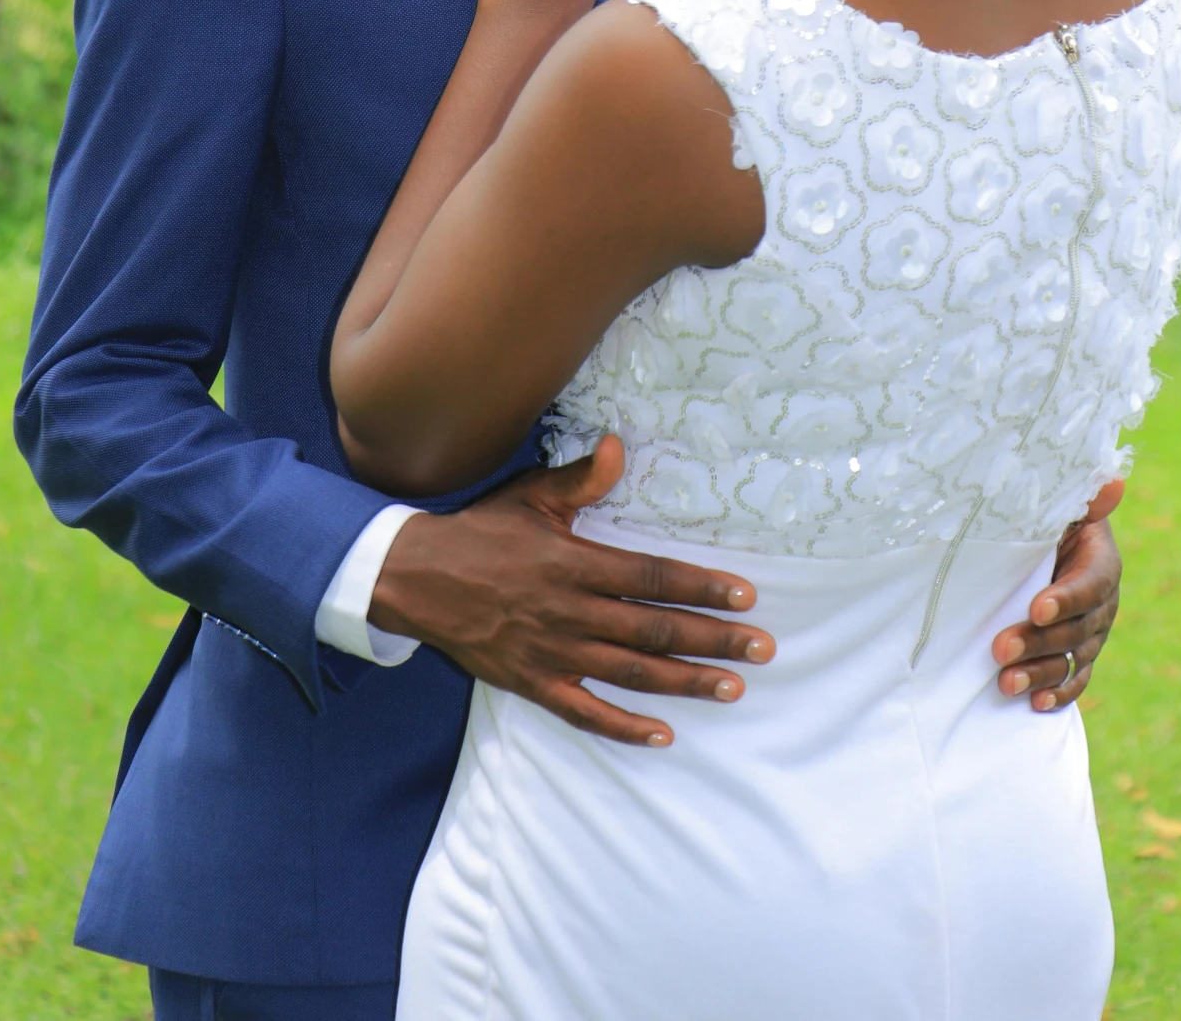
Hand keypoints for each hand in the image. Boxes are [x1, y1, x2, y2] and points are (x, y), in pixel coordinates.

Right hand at [368, 434, 775, 746]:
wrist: (417, 579)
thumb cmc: (482, 532)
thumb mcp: (531, 496)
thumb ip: (583, 478)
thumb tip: (621, 446)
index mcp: (575, 563)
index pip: (652, 578)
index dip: (701, 587)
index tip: (744, 595)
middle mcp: (571, 612)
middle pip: (655, 630)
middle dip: (713, 639)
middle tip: (763, 647)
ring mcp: (553, 653)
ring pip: (632, 674)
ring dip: (686, 682)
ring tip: (733, 686)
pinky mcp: (534, 683)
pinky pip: (585, 713)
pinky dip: (625, 727)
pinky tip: (663, 734)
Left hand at [991, 481, 1122, 711]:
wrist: (1040, 544)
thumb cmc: (1043, 518)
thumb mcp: (1059, 504)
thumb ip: (1083, 497)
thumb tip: (1113, 482)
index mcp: (1102, 561)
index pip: (1091, 584)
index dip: (1066, 599)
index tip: (1036, 608)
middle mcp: (1103, 602)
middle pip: (1080, 628)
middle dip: (1039, 640)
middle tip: (1000, 647)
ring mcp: (1092, 633)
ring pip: (1074, 659)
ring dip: (1041, 673)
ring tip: (1005, 682)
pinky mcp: (1078, 655)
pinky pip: (1075, 680)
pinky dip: (1058, 694)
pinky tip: (1035, 705)